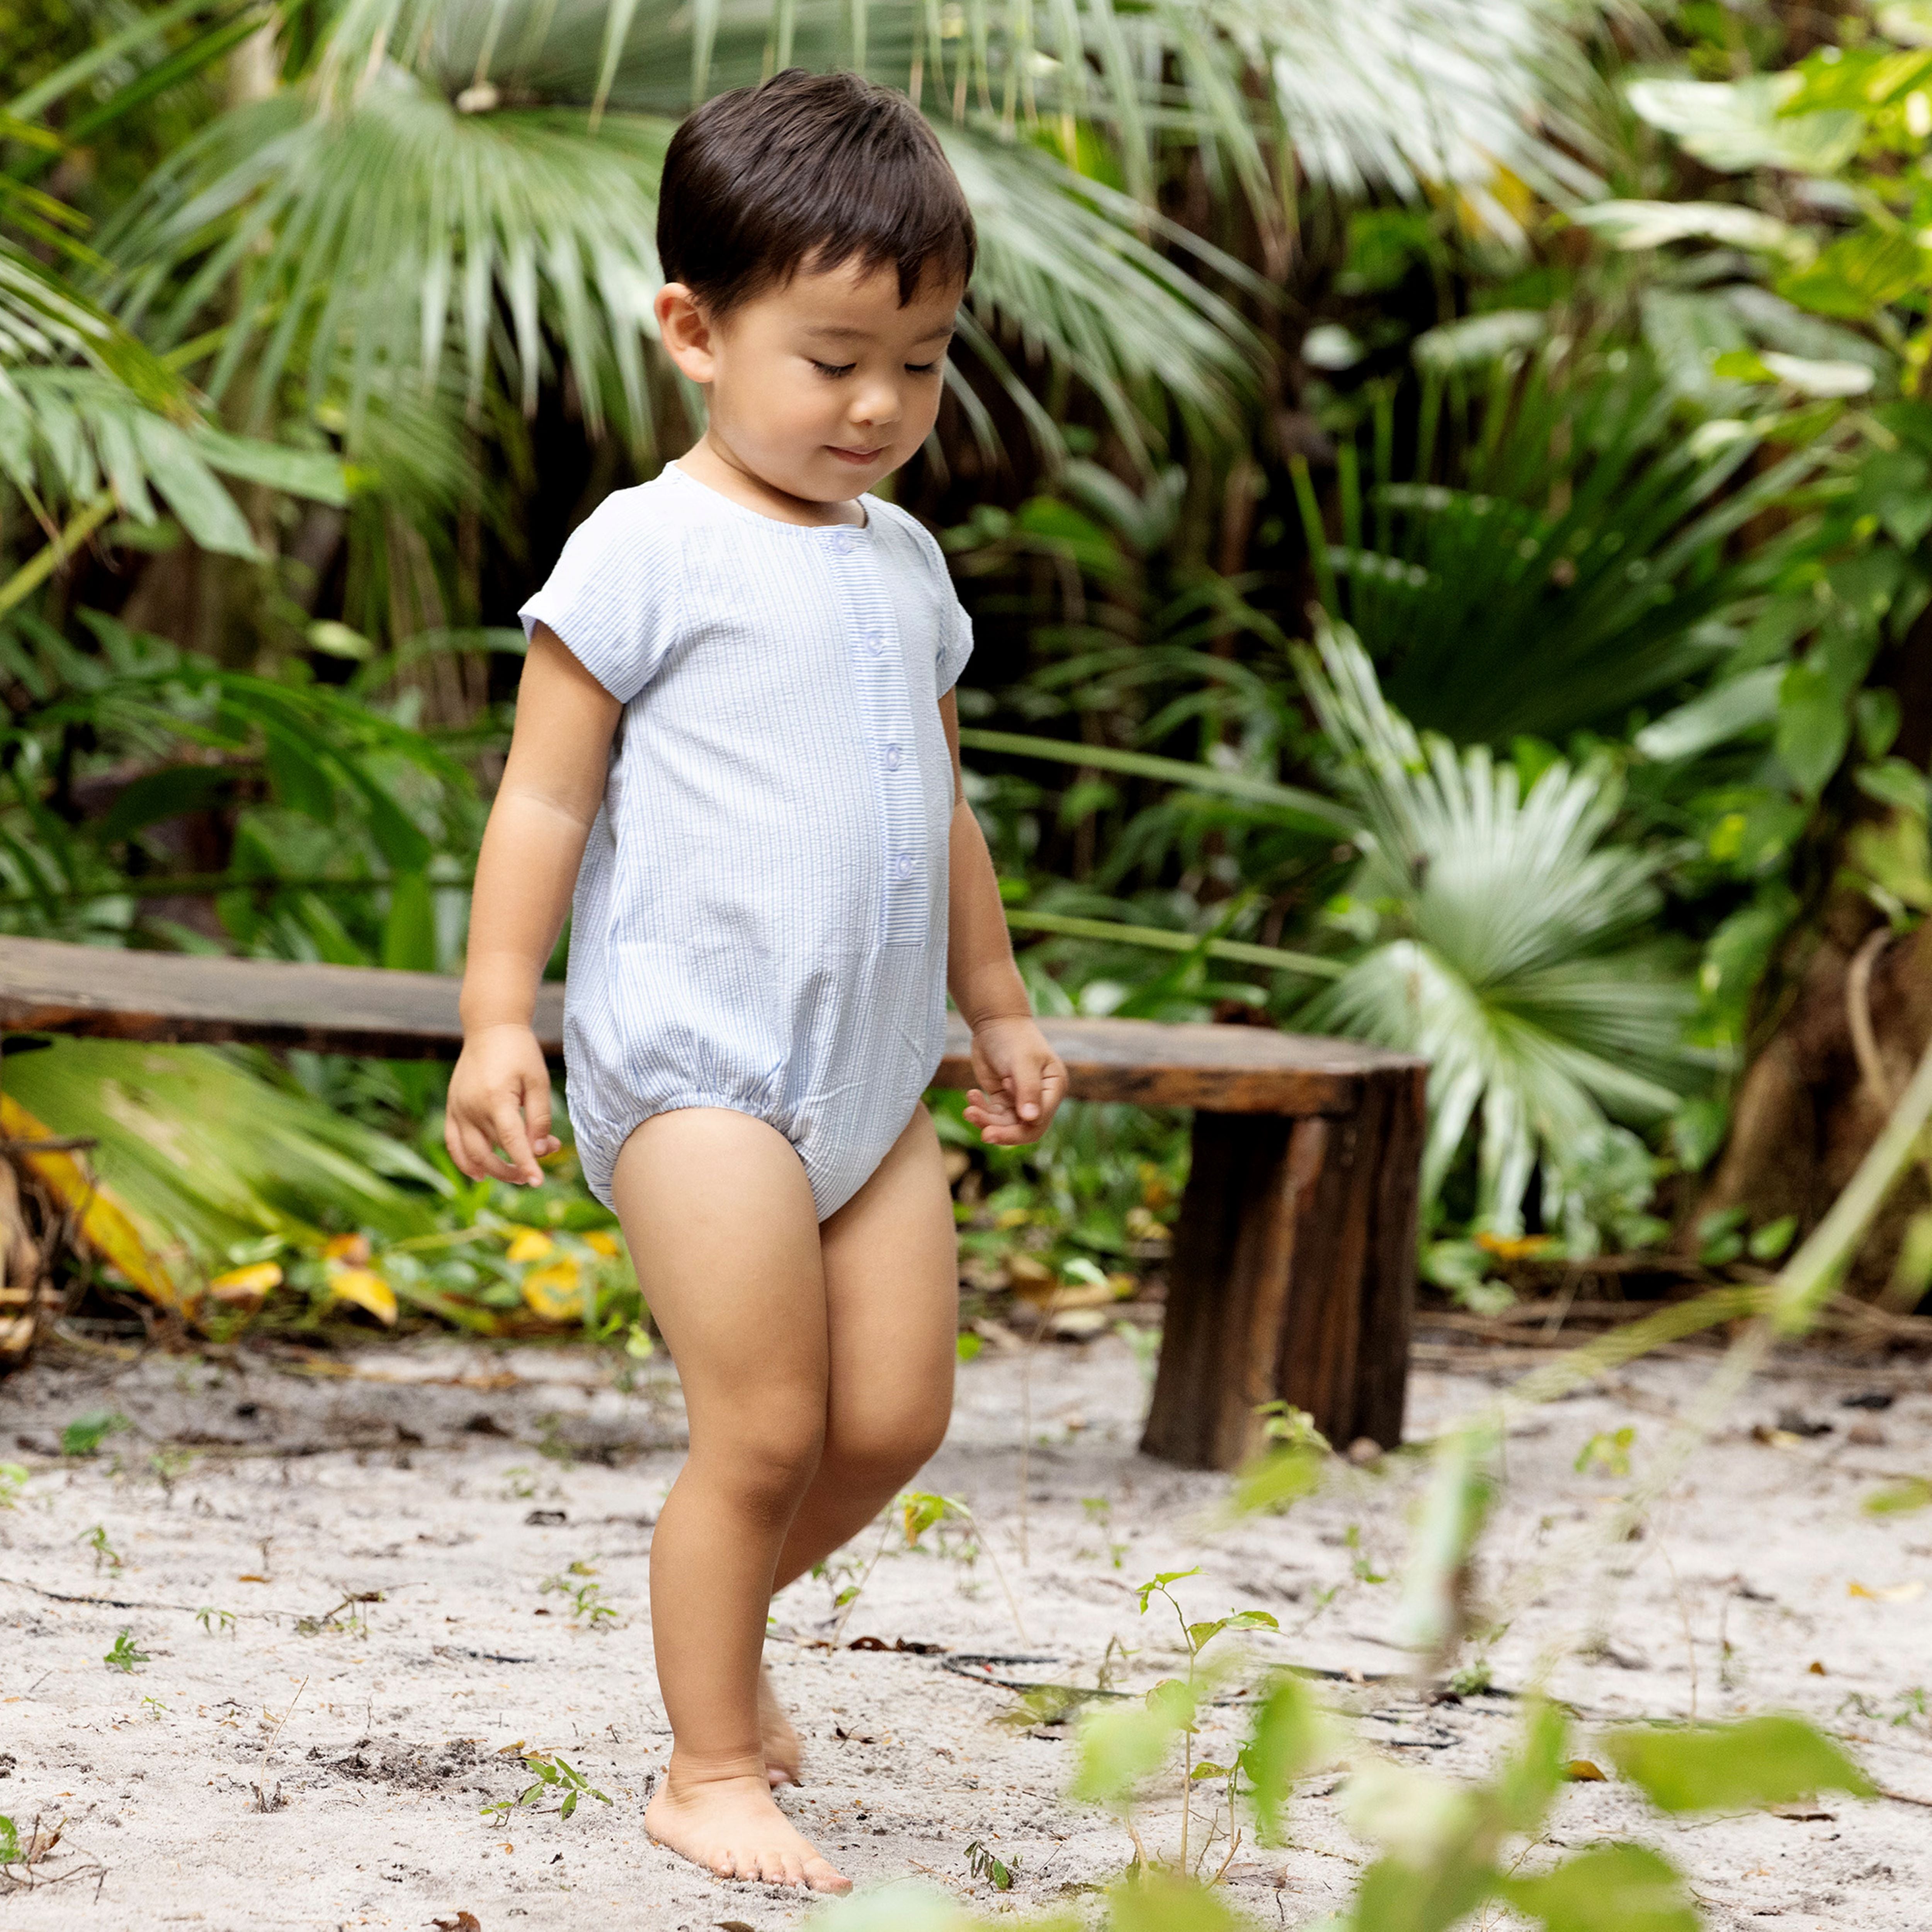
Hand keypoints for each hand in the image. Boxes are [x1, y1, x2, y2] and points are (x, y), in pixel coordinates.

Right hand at [444, 1023, 560, 1184]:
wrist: (490, 1027)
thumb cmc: (519, 1052)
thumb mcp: (538, 1081)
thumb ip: (539, 1118)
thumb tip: (539, 1150)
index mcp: (495, 1098)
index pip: (511, 1142)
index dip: (526, 1164)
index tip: (538, 1182)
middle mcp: (471, 1107)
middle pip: (490, 1152)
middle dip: (513, 1168)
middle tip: (533, 1174)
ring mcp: (457, 1108)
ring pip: (470, 1153)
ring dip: (492, 1169)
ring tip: (514, 1175)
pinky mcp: (452, 1107)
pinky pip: (453, 1142)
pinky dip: (464, 1161)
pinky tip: (479, 1173)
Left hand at [963, 1014, 1066, 1146]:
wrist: (994, 1022)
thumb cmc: (1014, 1037)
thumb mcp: (1022, 1061)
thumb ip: (1027, 1089)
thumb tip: (1031, 1119)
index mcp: (1054, 1088)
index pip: (1040, 1121)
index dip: (1018, 1130)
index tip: (993, 1129)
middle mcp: (1040, 1097)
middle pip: (1024, 1128)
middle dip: (1003, 1132)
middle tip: (984, 1135)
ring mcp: (1020, 1098)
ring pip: (1005, 1123)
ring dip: (986, 1120)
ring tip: (969, 1110)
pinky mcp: (1003, 1097)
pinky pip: (992, 1113)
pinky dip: (981, 1109)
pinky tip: (971, 1095)